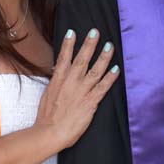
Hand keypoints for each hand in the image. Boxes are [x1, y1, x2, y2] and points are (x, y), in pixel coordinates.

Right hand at [34, 29, 119, 150]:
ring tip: (109, 45)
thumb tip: (58, 72)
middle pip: (82, 59)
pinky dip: (110, 77)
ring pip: (95, 70)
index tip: (72, 32)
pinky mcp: (90, 102)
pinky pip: (103, 87)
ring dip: (103, 57)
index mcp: (58, 80)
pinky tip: (116, 69)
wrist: (50, 132)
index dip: (68, 44)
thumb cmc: (47, 117)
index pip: (63, 58)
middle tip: (95, 31)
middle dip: (89, 44)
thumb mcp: (48, 95)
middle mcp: (71, 82)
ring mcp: (82, 91)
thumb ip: (56, 83)